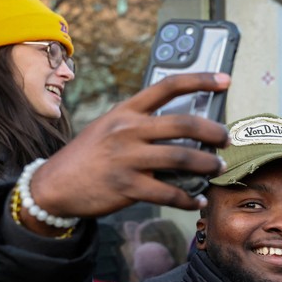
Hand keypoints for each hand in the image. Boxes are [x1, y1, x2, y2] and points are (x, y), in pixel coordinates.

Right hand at [22, 73, 230, 230]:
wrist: (54, 184)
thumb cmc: (90, 155)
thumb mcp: (111, 127)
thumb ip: (142, 124)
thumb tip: (184, 129)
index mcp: (127, 112)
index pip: (168, 86)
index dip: (200, 80)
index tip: (225, 79)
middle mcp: (128, 130)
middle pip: (184, 124)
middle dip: (214, 131)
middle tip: (227, 138)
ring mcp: (127, 158)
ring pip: (182, 159)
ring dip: (207, 165)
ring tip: (218, 167)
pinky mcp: (127, 186)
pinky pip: (169, 194)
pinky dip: (189, 199)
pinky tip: (197, 201)